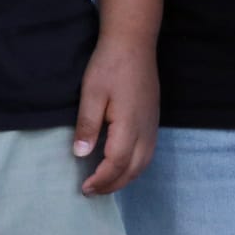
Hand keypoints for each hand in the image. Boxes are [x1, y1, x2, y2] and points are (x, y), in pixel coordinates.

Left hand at [74, 36, 158, 194]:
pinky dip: (135, 165)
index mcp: (130, 124)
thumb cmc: (109, 65)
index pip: (117, 162)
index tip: (83, 188)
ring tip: (105, 183)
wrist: (134, 42)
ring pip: (145, 161)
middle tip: (92, 191)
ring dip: (126, 177)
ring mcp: (153, 123)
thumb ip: (87, 125)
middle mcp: (146, 128)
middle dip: (114, 184)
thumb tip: (80, 155)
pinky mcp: (153, 118)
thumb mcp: (91, 93)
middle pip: (135, 168)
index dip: (101, 179)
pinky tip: (122, 163)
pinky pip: (148, 151)